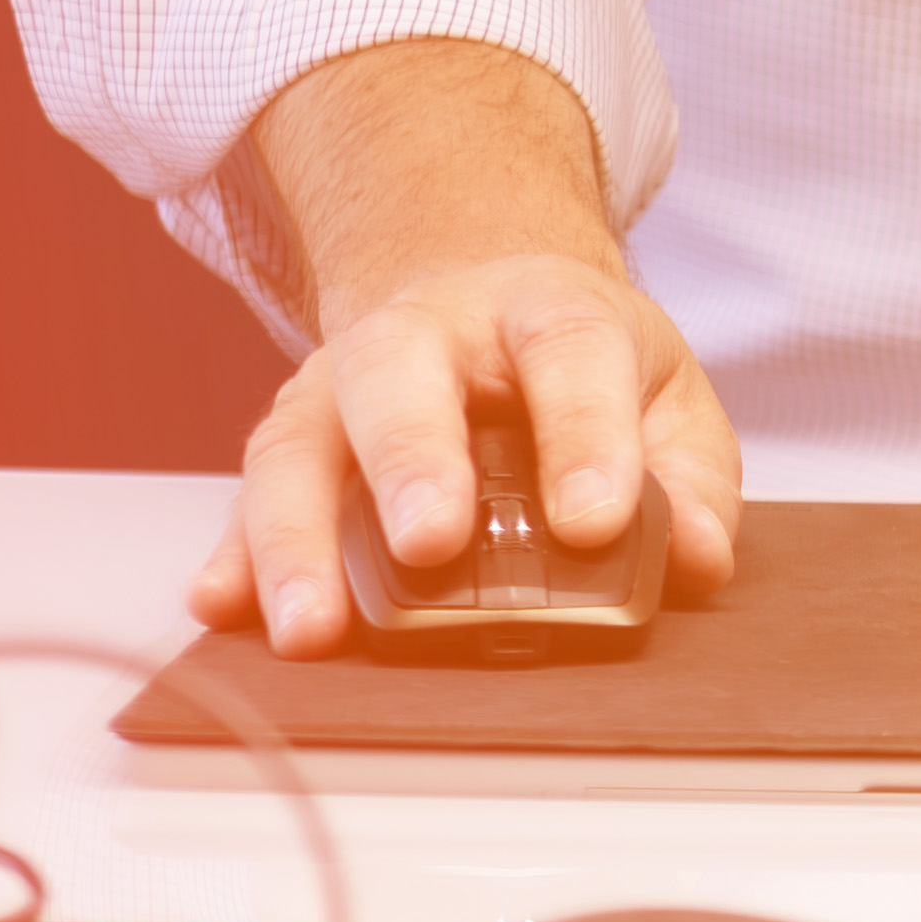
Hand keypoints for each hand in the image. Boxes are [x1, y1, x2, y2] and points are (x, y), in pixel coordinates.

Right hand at [196, 41, 743, 655]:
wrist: (475, 293)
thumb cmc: (573, 362)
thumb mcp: (660, 392)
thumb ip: (690, 477)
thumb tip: (697, 563)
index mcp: (541, 310)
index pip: (569, 351)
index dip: (585, 435)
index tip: (597, 522)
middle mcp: (425, 336)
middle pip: (402, 378)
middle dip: (413, 461)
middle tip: (432, 546)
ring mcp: (337, 386)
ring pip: (299, 446)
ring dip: (298, 540)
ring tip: (313, 628)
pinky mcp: (288, 443)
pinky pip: (245, 499)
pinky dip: (232, 557)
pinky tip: (223, 610)